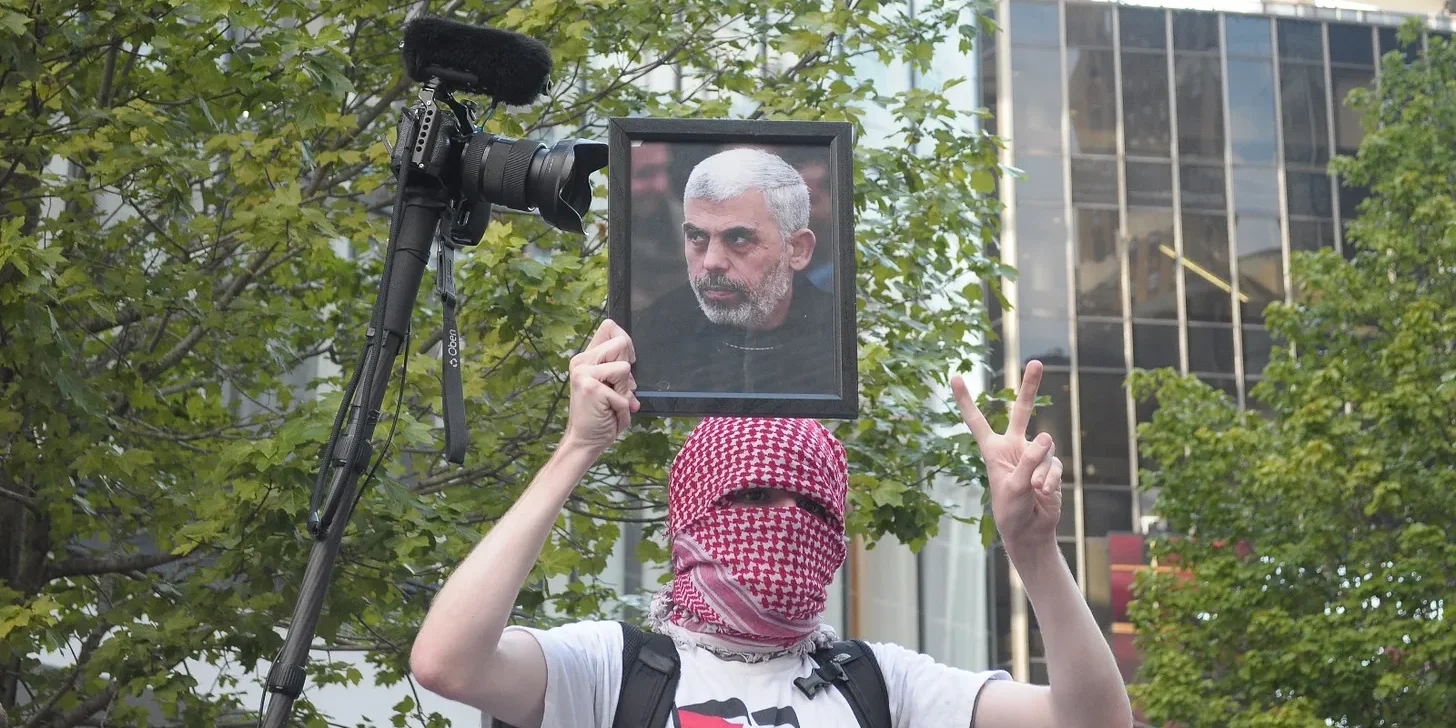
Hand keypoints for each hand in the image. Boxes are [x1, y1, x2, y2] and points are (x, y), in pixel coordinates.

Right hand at [563, 319, 638, 455]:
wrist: (585, 441)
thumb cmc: (600, 414)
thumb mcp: (609, 385)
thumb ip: (615, 366)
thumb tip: (630, 351)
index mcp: (586, 358)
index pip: (609, 327)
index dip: (625, 342)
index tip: (626, 361)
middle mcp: (581, 362)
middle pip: (621, 343)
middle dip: (628, 370)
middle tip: (617, 390)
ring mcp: (584, 373)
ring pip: (624, 368)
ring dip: (625, 391)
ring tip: (612, 403)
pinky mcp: (591, 388)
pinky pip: (624, 393)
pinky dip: (623, 408)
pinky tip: (610, 414)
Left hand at [950, 360, 1063, 561]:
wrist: (1030, 531)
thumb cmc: (1011, 511)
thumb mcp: (1013, 487)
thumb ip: (1029, 460)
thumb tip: (1048, 434)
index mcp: (993, 450)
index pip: (977, 421)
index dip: (966, 400)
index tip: (955, 377)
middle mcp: (1014, 447)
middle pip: (1022, 411)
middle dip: (1030, 386)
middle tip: (1036, 362)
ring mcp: (1034, 455)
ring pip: (1045, 449)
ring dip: (1040, 472)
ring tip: (1033, 490)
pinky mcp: (1051, 466)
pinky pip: (1055, 465)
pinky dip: (1050, 480)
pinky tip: (1043, 493)